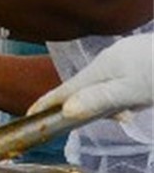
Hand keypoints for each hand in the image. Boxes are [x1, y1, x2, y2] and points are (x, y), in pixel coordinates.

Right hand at [28, 33, 153, 119]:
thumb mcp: (133, 92)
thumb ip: (100, 100)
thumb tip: (67, 110)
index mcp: (102, 68)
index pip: (66, 89)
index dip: (47, 102)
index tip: (30, 113)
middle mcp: (109, 58)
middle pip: (88, 87)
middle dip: (96, 105)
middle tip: (125, 117)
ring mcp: (126, 56)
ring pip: (109, 84)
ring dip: (119, 100)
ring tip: (142, 104)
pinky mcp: (141, 57)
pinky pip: (124, 78)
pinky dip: (130, 92)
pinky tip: (147, 95)